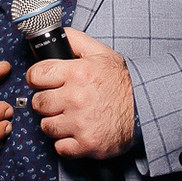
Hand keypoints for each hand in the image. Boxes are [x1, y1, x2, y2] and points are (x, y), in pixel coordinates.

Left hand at [27, 29, 136, 159]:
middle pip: (38, 103)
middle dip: (46, 102)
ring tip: (70, 117)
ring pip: (46, 126)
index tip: (42, 83)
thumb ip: (74, 40)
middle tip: (60, 101)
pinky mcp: (86, 144)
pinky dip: (66, 143)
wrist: (146, 109)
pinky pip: (59, 147)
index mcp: (77, 73)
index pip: (36, 75)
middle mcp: (76, 98)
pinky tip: (77, 133)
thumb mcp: (101, 53)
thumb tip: (55, 33)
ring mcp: (80, 123)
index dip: (37, 79)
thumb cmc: (122, 83)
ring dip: (55, 123)